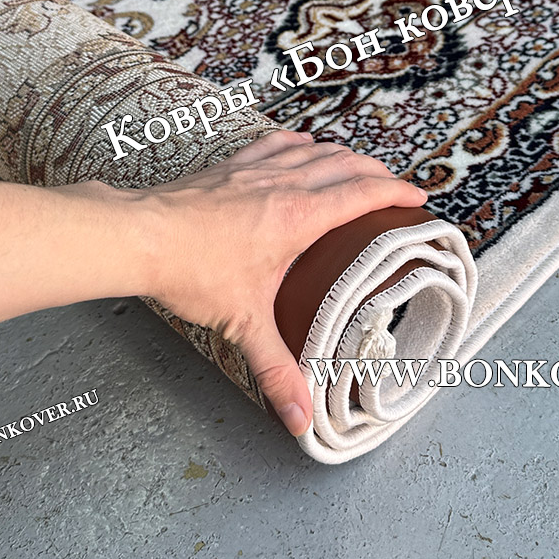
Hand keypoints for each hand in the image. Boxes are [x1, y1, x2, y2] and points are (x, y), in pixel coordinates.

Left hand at [123, 130, 427, 434]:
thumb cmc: (191, 270)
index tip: (418, 196)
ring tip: (359, 165)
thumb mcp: (243, 323)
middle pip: (345, 165)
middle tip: (396, 185)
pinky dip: (298, 142)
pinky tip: (302, 143)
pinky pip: (275, 143)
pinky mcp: (231, 166)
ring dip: (343, 155)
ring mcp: (256, 169)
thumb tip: (299, 417)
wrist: (141, 235)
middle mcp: (283, 184)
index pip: (360, 194)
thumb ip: (276, 369)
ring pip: (314, 149)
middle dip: (377, 172)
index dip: (395, 192)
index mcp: (297, 216)